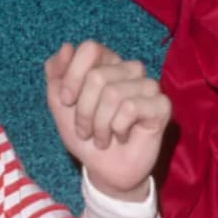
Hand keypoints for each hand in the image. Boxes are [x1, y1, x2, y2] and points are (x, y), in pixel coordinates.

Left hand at [44, 41, 171, 201]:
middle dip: (84, 111)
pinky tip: (122, 136)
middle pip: (97, 76)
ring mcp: (148, 86)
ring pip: (113, 94)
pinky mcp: (161, 106)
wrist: (103, 170)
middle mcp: (129, 70)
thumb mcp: (59, 106)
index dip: (72, 77)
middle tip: (86, 130)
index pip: (90, 49)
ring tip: (102, 137)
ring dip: (100, 125)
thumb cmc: (85, 135)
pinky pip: (132, 108)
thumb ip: (56, 75)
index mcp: (106, 64)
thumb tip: (66, 47)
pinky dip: (118, 128)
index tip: (66, 101)